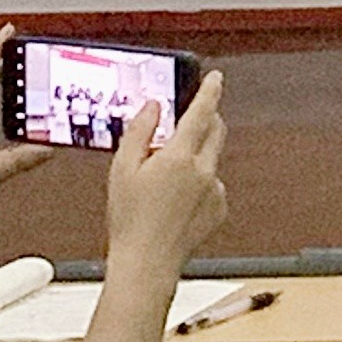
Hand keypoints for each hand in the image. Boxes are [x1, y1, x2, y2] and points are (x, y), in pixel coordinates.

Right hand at [102, 73, 229, 283]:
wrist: (146, 264)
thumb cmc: (129, 221)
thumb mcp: (122, 170)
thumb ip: (139, 132)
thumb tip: (153, 107)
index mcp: (180, 156)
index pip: (202, 111)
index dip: (210, 90)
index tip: (215, 78)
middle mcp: (203, 169)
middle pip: (216, 130)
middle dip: (206, 120)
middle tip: (188, 122)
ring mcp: (215, 189)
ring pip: (211, 159)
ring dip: (197, 157)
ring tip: (165, 182)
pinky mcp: (219, 208)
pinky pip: (212, 184)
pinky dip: (199, 184)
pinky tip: (175, 203)